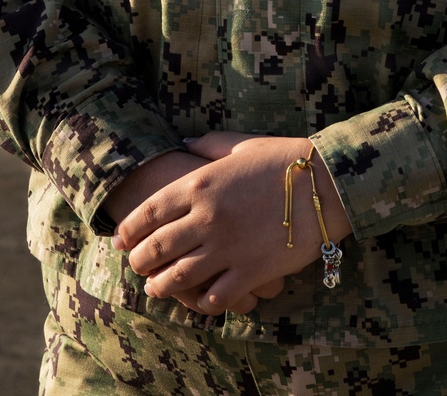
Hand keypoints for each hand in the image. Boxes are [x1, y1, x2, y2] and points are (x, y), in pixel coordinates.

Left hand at [104, 150, 276, 314]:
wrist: (326, 183)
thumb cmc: (283, 158)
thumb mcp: (240, 143)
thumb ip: (207, 145)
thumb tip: (185, 144)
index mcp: (200, 185)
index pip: (149, 213)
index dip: (129, 229)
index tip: (121, 239)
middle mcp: (206, 219)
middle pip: (155, 248)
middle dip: (139, 260)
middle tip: (137, 264)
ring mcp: (227, 248)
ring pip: (177, 278)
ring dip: (160, 286)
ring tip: (155, 287)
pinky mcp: (250, 272)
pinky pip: (214, 297)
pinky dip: (201, 302)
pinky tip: (199, 299)